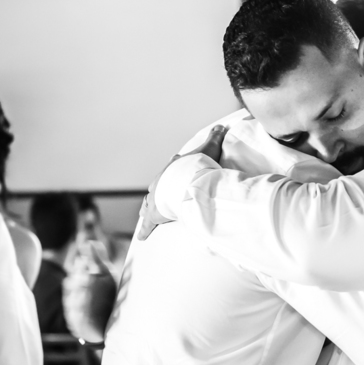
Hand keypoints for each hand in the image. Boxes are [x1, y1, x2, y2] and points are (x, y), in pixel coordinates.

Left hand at [135, 125, 227, 240]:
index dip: (171, 172)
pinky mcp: (153, 214)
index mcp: (172, 169)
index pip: (170, 170)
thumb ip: (215, 138)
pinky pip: (148, 224)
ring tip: (147, 214)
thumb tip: (221, 127)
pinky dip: (145, 230)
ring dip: (149, 208)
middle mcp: (160, 183)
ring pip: (149, 204)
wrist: (185, 182)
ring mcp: (155, 199)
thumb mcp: (208, 149)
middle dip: (157, 192)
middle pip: (156, 188)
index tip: (171, 174)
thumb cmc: (195, 167)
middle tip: (159, 197)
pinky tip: (143, 237)